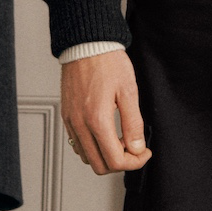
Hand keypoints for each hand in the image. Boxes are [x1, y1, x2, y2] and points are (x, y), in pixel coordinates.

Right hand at [61, 48, 150, 174]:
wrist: (87, 45)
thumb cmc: (107, 62)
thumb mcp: (129, 91)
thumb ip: (133, 124)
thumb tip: (137, 148)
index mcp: (97, 120)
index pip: (115, 160)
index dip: (135, 162)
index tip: (144, 152)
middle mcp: (80, 124)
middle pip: (99, 165)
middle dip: (120, 163)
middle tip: (134, 149)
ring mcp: (71, 121)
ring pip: (86, 158)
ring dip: (105, 156)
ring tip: (121, 140)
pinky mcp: (67, 117)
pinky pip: (77, 144)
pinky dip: (92, 147)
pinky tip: (105, 134)